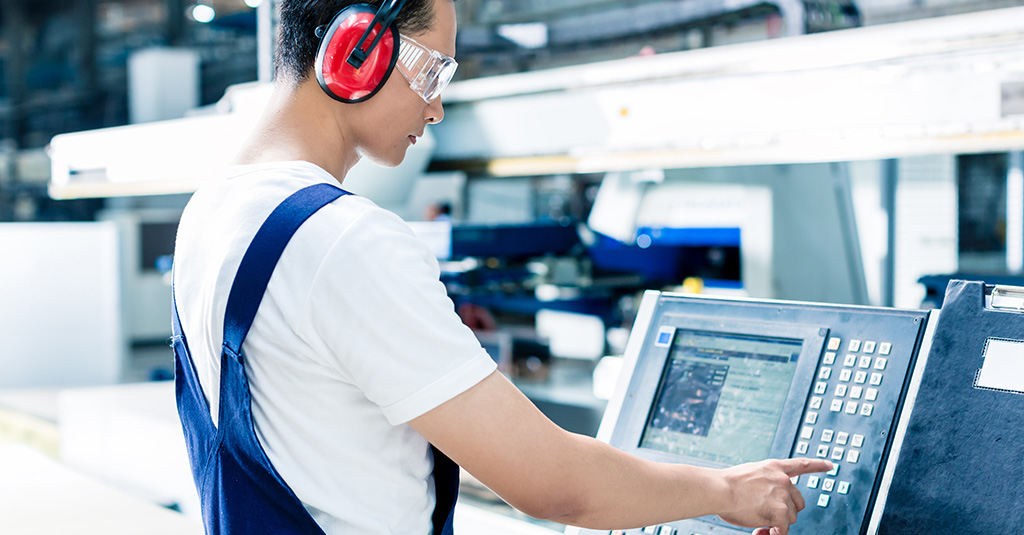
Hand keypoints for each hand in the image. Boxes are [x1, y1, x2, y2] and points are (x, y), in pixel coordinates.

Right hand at [716, 458, 831, 534]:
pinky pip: (784, 529)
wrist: (720, 489)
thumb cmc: (725, 484)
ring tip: (758, 521)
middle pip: (797, 502)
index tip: (830, 465)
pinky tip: (762, 530)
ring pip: (790, 517)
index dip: (818, 465)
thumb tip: (769, 507)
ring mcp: (782, 495)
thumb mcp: (748, 475)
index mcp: (773, 467)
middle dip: (786, 512)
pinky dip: (775, 533)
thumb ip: (763, 484)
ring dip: (777, 523)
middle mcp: (782, 479)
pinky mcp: (780, 511)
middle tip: (768, 517)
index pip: (801, 464)